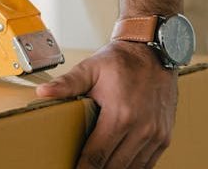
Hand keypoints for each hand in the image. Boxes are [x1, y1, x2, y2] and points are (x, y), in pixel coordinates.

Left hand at [36, 41, 177, 167]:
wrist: (154, 51)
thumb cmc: (121, 60)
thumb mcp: (91, 68)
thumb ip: (67, 84)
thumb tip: (43, 92)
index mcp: (120, 114)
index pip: (97, 155)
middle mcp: (141, 128)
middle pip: (114, 166)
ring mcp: (156, 134)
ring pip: (132, 168)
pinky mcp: (164, 135)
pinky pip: (149, 163)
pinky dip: (133, 168)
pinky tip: (119, 166)